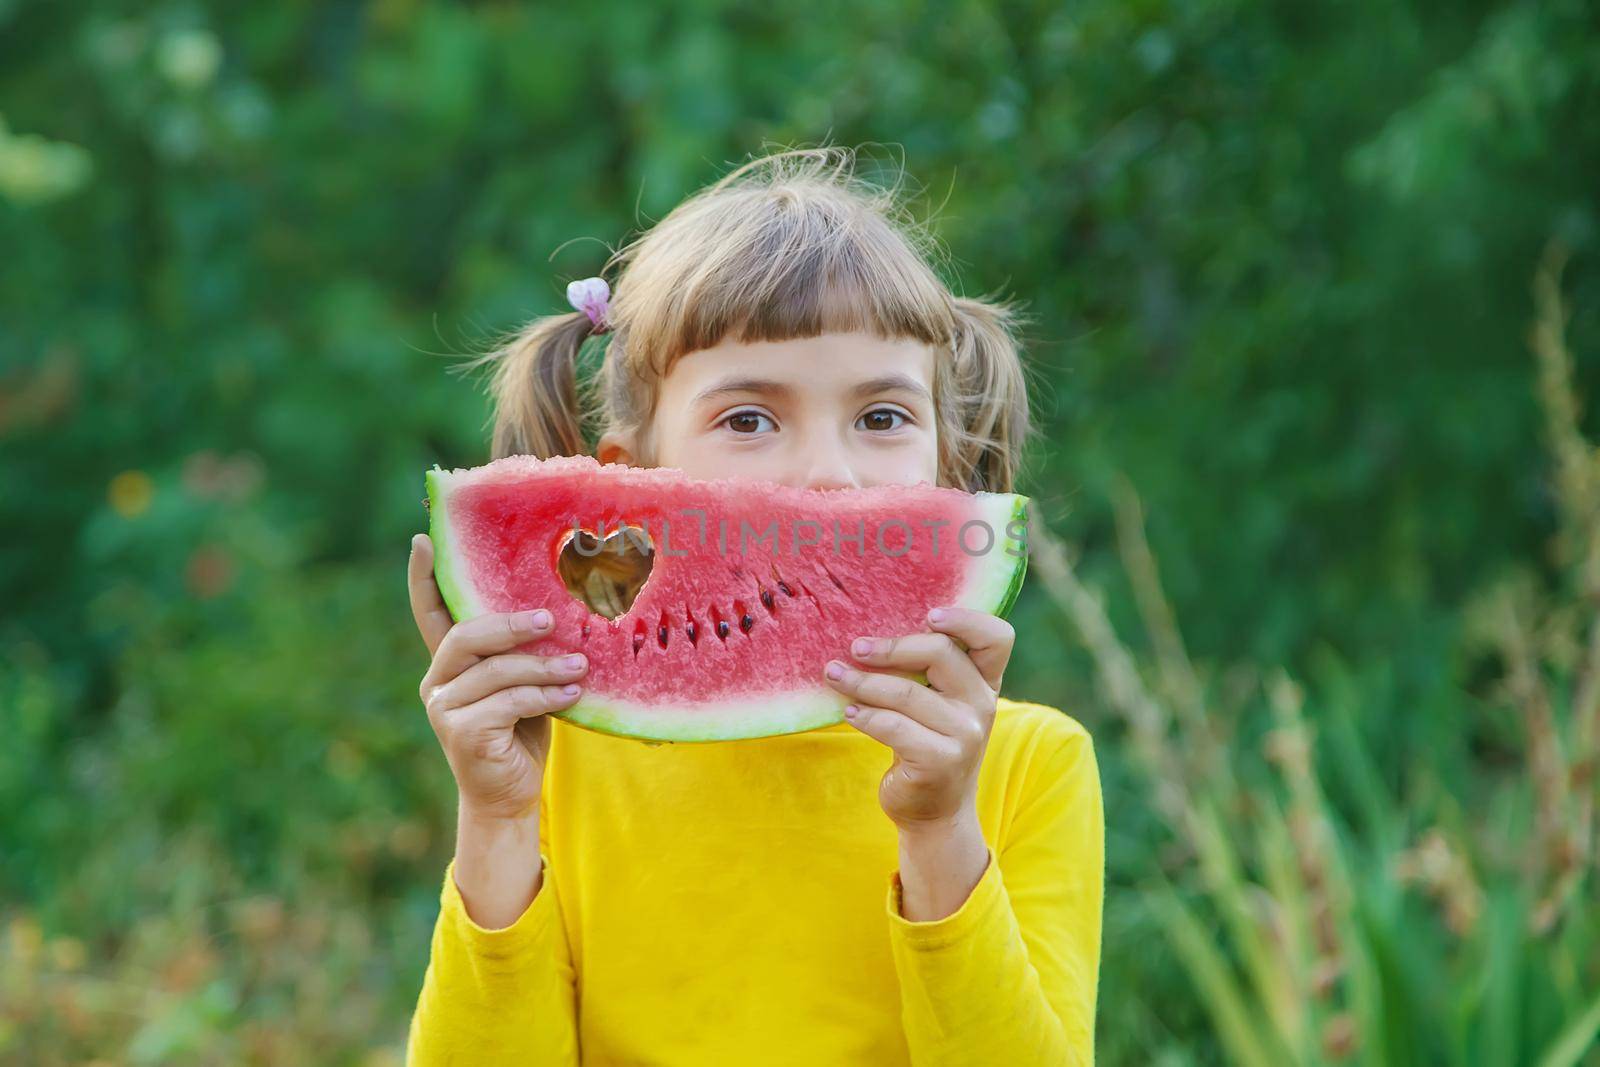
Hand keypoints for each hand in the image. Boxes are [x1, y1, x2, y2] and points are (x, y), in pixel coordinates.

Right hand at [408, 533, 587, 820]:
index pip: (430, 612)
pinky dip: (544, 697)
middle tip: (550, 620)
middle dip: (510, 624)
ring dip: (544, 666)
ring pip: (496, 671)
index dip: (423, 577)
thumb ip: (523, 652)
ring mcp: (443, 708)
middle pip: (467, 635)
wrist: (512, 795)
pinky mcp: (460, 733)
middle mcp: (437, 681)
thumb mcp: (523, 683)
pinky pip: (508, 703)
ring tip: (580, 665)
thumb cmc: (524, 731)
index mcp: (450, 662)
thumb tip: (559, 610)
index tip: (422, 539)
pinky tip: (572, 696)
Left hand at [822, 606, 1013, 832]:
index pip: (997, 637)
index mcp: (985, 682)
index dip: (966, 619)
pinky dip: (864, 716)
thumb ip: (925, 669)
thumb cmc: (927, 742)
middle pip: (940, 652)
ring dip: (862, 682)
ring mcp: (965, 734)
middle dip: (891, 647)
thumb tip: (868, 630)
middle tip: (855, 647)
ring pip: (906, 692)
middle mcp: (982, 704)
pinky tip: (848, 713)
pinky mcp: (940, 760)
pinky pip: (893, 726)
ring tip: (834, 675)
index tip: (928, 615)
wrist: (934, 810)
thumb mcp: (938, 703)